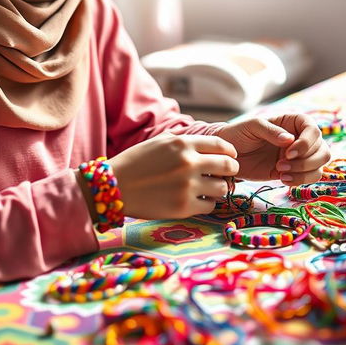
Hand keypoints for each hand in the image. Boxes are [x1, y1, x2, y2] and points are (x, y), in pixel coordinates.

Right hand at [106, 134, 238, 219]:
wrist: (115, 186)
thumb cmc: (135, 162)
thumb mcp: (158, 141)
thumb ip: (182, 138)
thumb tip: (204, 137)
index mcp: (182, 143)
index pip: (221, 145)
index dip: (230, 152)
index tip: (230, 156)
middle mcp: (188, 163)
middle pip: (228, 166)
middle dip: (230, 170)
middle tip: (224, 174)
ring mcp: (187, 186)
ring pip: (222, 188)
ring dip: (217, 188)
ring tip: (207, 187)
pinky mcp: (183, 207)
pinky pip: (210, 205)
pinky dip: (206, 203)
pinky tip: (195, 199)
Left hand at [214, 114, 329, 184]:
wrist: (229, 155)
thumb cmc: (239, 134)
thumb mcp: (251, 127)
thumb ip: (270, 131)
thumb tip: (289, 139)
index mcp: (292, 123)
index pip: (313, 129)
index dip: (306, 143)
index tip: (288, 152)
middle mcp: (299, 139)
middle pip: (323, 150)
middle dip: (306, 161)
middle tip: (282, 164)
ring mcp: (298, 156)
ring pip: (319, 166)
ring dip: (304, 172)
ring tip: (282, 172)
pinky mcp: (293, 171)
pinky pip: (309, 178)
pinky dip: (300, 181)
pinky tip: (283, 179)